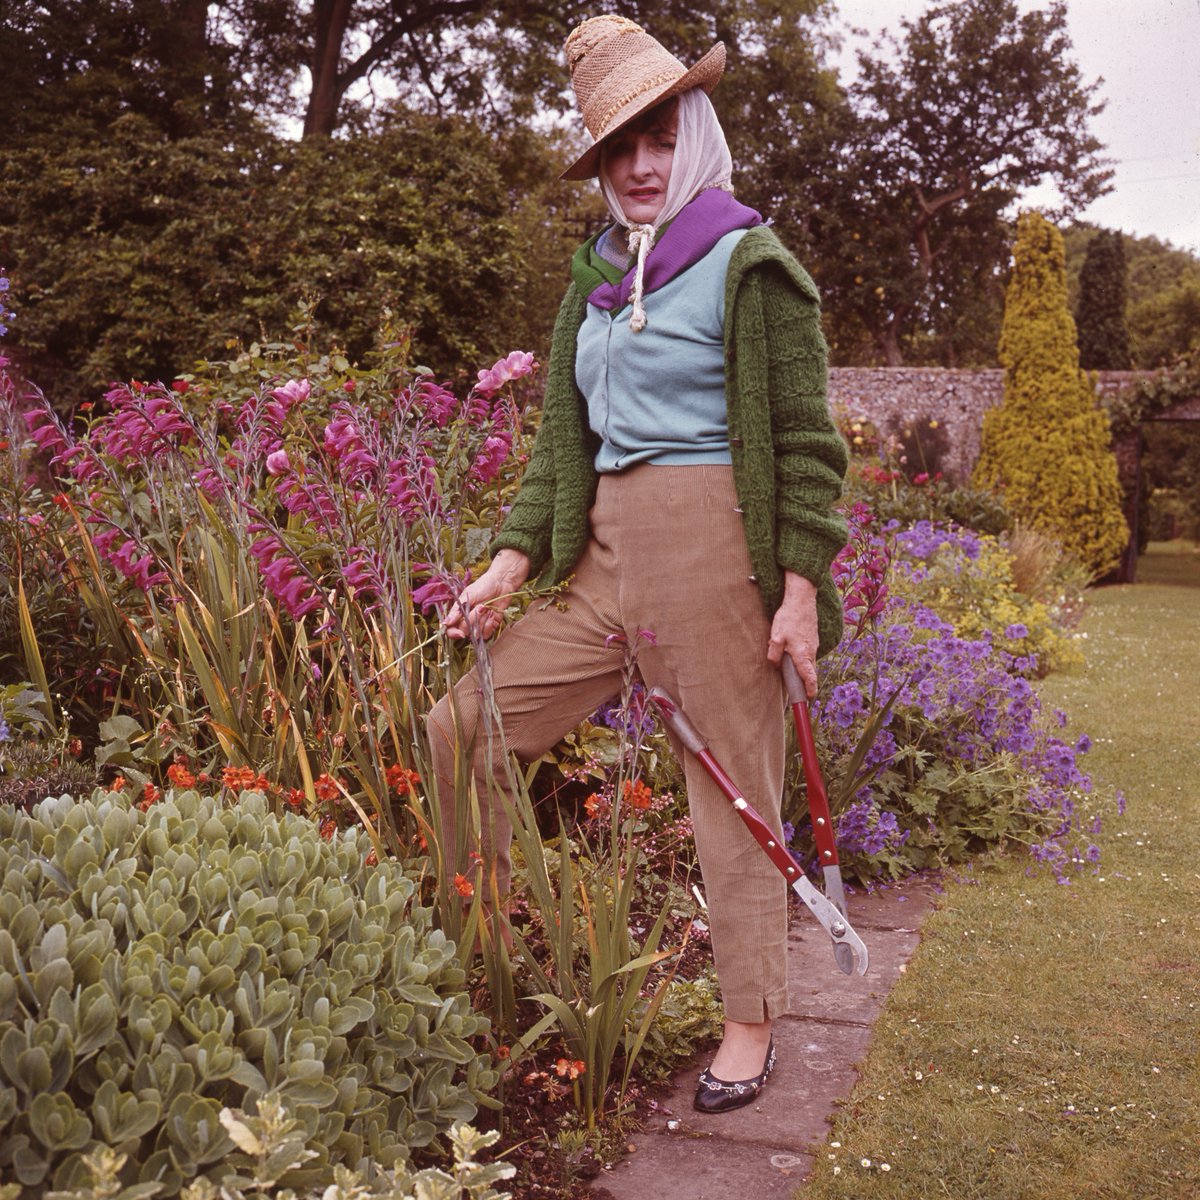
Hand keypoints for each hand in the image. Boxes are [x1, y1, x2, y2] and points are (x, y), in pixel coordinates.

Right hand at [442, 549, 529, 640]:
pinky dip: (489, 624)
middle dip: (472, 619)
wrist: (501, 583)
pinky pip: (486, 634)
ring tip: (486, 607)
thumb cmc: (483, 586)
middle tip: (480, 606)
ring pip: (476, 634)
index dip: (454, 634)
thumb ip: (457, 610)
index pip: (451, 630)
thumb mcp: (467, 596)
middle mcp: (468, 621)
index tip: (460, 633)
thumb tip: (446, 623)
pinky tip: (492, 613)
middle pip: (464, 632)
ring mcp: (479, 625)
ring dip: (482, 620)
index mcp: (459, 614)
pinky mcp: (490, 627)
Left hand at [766, 571, 819, 698]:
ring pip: (809, 661)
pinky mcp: (812, 638)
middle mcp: (811, 651)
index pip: (809, 677)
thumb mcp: (776, 636)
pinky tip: (793, 650)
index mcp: (802, 654)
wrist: (802, 599)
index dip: (810, 689)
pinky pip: (808, 652)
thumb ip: (774, 654)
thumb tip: (775, 664)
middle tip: (798, 689)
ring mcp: (813, 644)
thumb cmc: (788, 617)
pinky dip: (802, 656)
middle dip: (805, 681)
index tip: (809, 698)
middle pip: (810, 671)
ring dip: (802, 667)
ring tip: (791, 668)